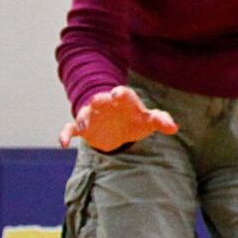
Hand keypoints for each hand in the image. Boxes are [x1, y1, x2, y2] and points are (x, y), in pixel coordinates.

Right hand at [60, 86, 178, 151]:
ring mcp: (93, 116)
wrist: (118, 125)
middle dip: (99, 100)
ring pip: (84, 113)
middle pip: (100, 99)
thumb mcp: (148, 120)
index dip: (120, 93)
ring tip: (84, 125)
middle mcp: (106, 105)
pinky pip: (71, 129)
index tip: (116, 94)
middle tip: (98, 101)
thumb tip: (174, 127)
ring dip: (83, 117)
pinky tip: (63, 144)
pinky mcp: (83, 129)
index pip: (122, 94)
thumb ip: (160, 120)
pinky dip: (65, 134)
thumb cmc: (136, 120)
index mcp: (123, 101)